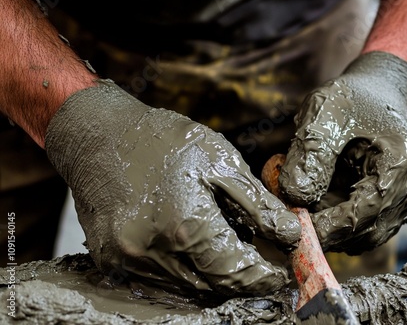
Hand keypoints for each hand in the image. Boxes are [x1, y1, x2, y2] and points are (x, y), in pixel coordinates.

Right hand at [45, 80, 300, 295]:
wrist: (100, 134)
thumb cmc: (162, 141)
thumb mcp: (220, 161)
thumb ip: (258, 206)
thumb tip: (291, 236)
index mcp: (186, 226)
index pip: (237, 273)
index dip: (263, 276)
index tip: (279, 272)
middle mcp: (153, 253)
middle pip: (213, 287)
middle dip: (241, 277)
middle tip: (256, 258)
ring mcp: (128, 260)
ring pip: (186, 289)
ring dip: (213, 276)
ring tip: (225, 247)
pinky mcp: (111, 261)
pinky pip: (158, 281)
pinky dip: (183, 270)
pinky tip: (191, 246)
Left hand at [280, 52, 406, 253]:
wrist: (378, 93)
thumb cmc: (352, 98)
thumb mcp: (324, 114)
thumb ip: (310, 155)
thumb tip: (293, 197)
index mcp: (401, 163)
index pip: (366, 212)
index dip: (330, 226)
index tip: (297, 227)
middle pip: (368, 231)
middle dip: (327, 227)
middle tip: (294, 213)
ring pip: (366, 234)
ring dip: (332, 225)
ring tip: (307, 197)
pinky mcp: (396, 204)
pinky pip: (367, 224)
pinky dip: (340, 219)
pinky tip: (321, 198)